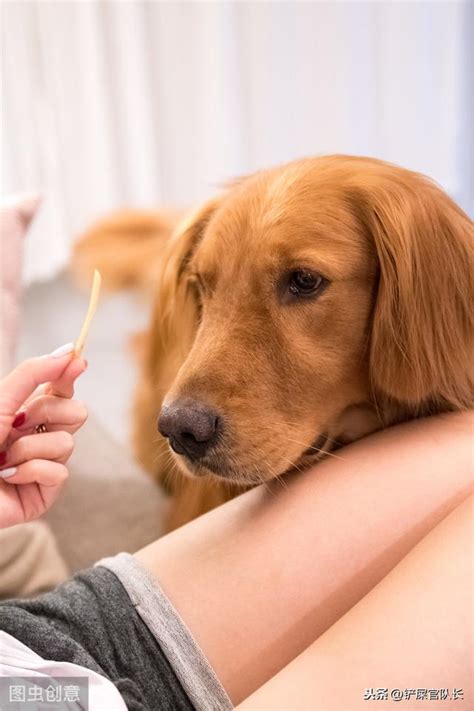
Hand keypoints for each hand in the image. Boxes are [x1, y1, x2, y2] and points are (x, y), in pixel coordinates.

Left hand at [0, 344, 87, 527]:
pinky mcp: (46, 492)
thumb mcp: (0, 402)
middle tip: (17, 424)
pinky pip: (60, 472)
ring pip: (68, 442)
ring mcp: (44, 464)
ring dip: (29, 449)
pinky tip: (8, 477)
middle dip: (46, 414)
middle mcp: (37, 436)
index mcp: (24, 413)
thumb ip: (32, 374)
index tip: (79, 361)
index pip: (59, 389)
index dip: (69, 374)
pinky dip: (30, 472)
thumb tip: (68, 351)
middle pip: (75, 412)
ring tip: (2, 458)